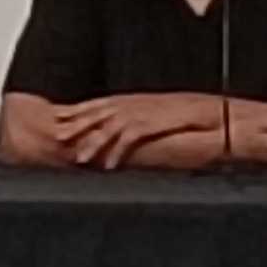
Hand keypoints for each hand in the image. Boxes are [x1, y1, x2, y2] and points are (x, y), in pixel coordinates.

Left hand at [59, 94, 210, 169]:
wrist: (208, 112)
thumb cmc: (184, 113)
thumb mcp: (154, 110)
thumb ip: (135, 115)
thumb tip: (122, 127)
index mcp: (130, 99)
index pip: (97, 104)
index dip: (76, 112)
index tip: (59, 119)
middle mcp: (132, 104)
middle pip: (96, 114)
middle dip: (75, 126)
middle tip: (58, 139)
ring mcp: (141, 113)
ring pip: (108, 128)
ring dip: (93, 144)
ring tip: (80, 160)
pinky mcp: (151, 124)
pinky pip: (128, 140)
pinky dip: (117, 154)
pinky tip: (109, 167)